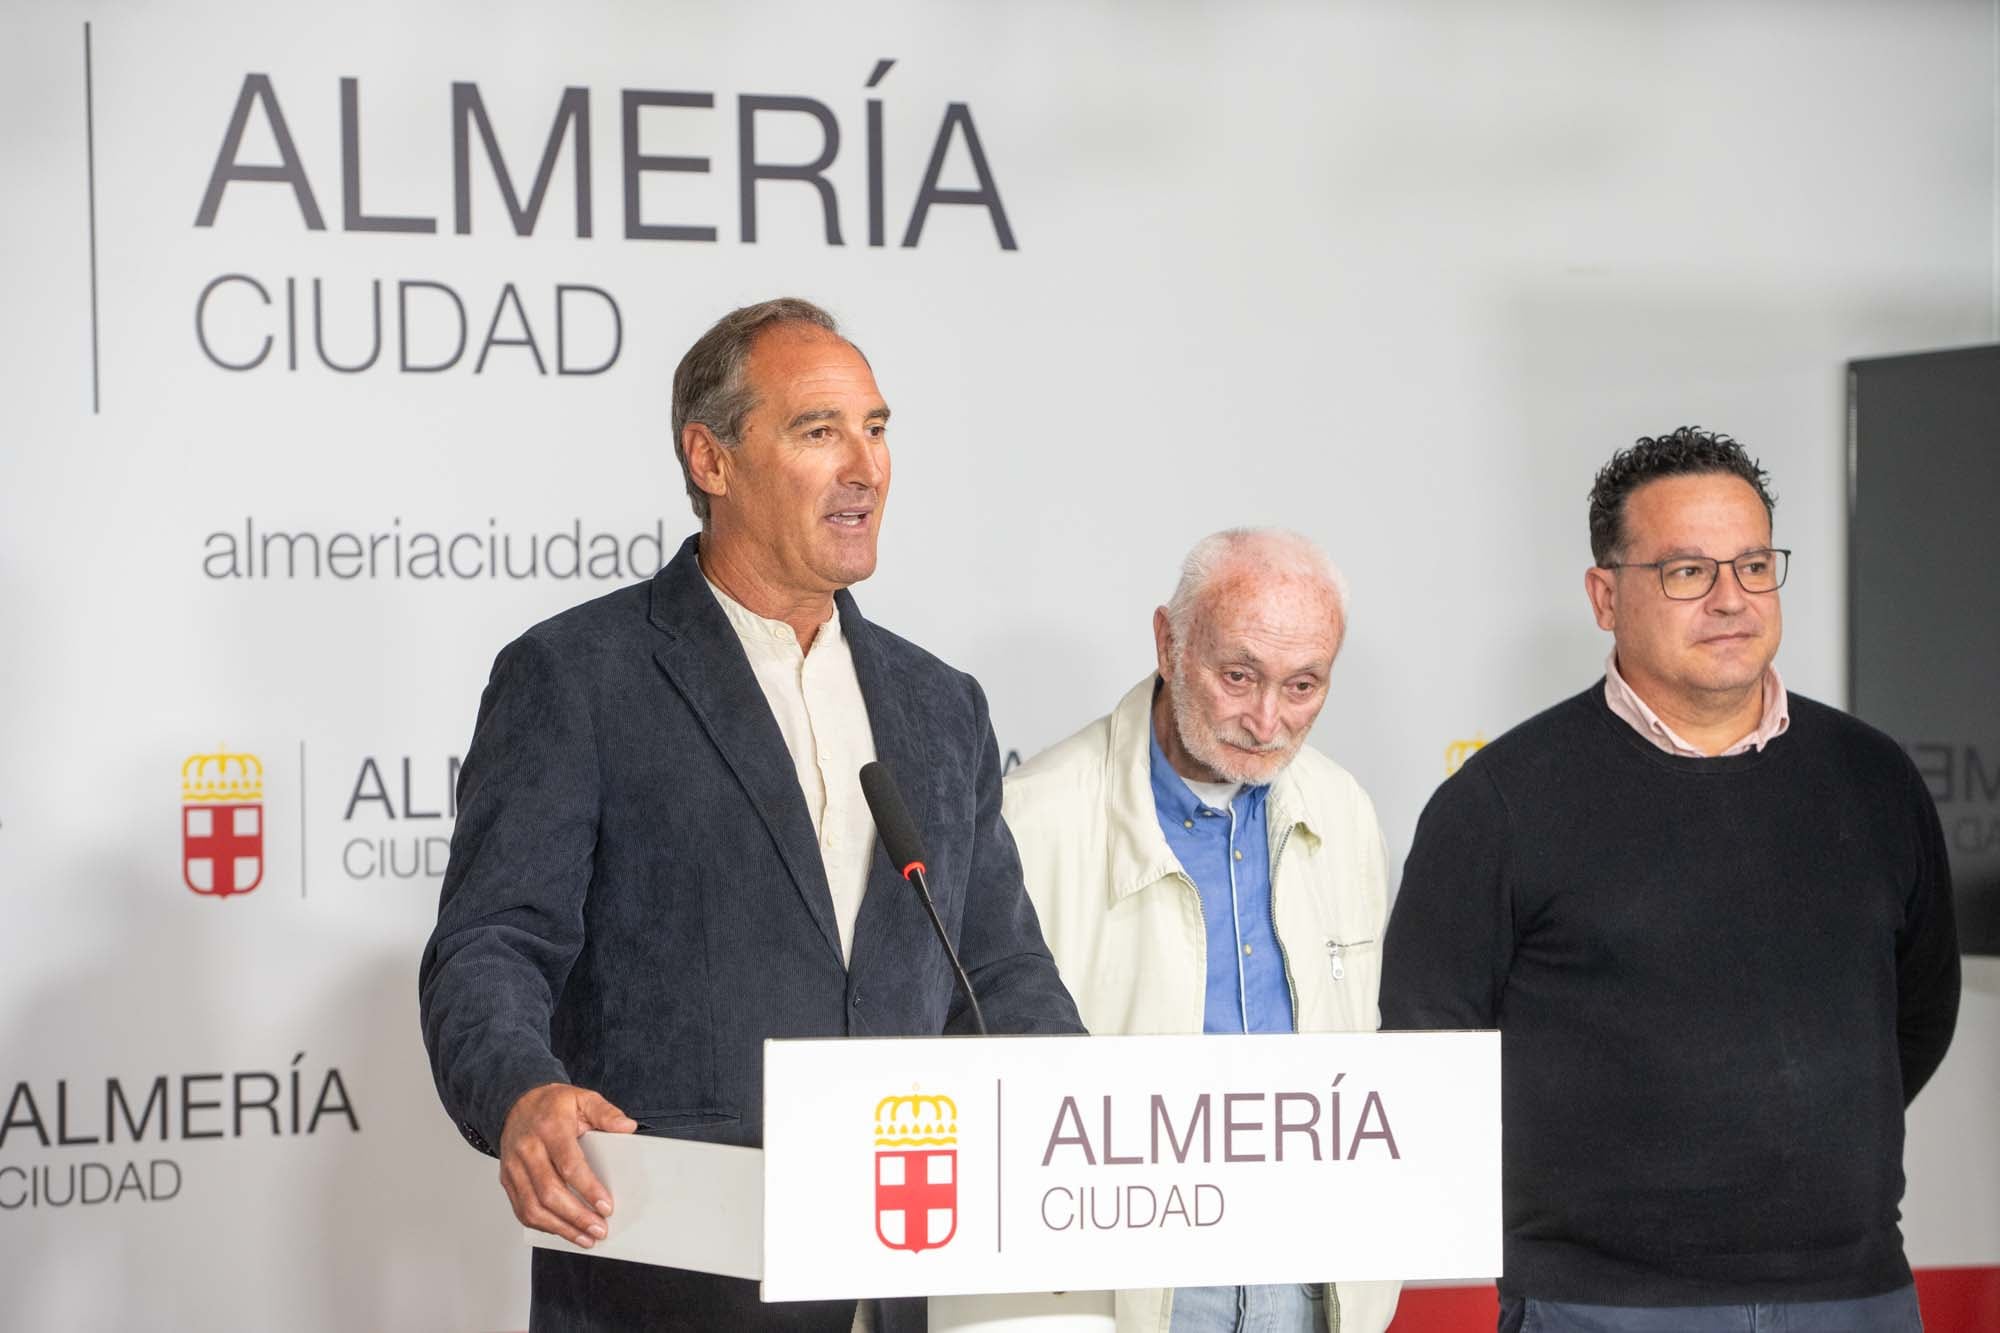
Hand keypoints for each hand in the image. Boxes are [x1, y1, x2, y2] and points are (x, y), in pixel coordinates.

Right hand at [498, 1082, 638, 1247]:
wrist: (517, 1104)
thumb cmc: (553, 1105)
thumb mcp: (583, 1098)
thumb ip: (606, 1113)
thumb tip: (627, 1127)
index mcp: (549, 1127)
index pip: (569, 1164)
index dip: (588, 1189)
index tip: (607, 1207)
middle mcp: (527, 1149)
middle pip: (549, 1191)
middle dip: (576, 1216)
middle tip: (599, 1229)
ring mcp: (514, 1167)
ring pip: (533, 1207)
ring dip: (561, 1228)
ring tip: (585, 1238)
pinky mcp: (507, 1180)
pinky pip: (522, 1210)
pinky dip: (544, 1226)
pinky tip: (564, 1231)